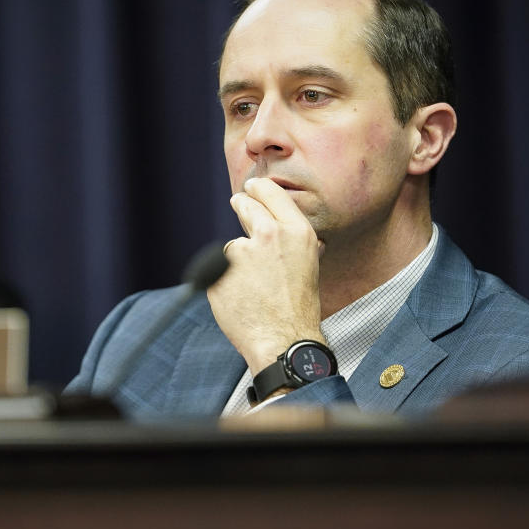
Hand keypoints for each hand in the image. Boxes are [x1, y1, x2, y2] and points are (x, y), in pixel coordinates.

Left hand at [207, 177, 325, 373]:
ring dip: (237, 261)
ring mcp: (241, 253)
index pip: (269, 192)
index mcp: (296, 231)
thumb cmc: (299, 307)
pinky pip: (218, 271)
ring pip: (233, 246)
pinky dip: (225, 282)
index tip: (251, 188)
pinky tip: (241, 298)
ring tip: (254, 287)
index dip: (258, 188)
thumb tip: (282, 224)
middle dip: (241, 204)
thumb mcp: (309, 264)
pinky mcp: (218, 272)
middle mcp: (268, 235)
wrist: (283, 340)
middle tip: (238, 203)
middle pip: (245, 205)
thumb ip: (293, 239)